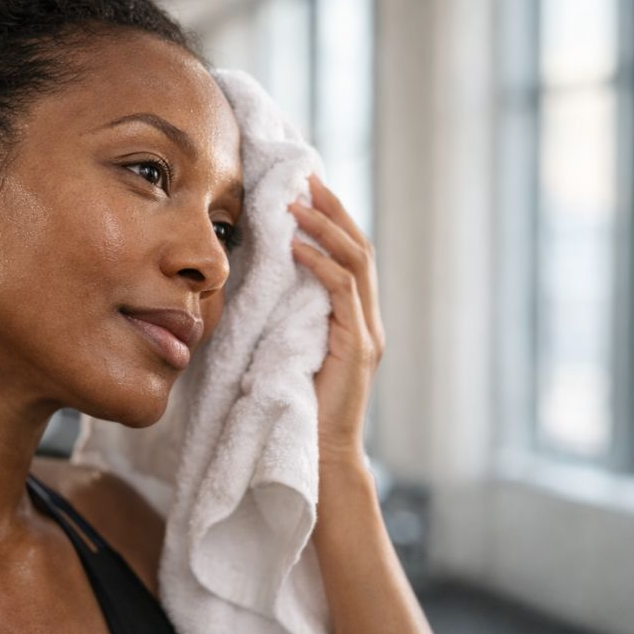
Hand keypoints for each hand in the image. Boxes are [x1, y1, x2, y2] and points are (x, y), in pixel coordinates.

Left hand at [289, 174, 385, 466]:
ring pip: (356, 263)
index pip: (350, 256)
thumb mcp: (293, 352)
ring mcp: (367, 333)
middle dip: (333, 209)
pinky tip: (297, 247)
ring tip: (298, 203)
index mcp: (356, 319)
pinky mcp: (357, 348)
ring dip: (326, 228)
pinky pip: (343, 294)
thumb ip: (293, 321)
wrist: (322, 455)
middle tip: (307, 177)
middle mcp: (368, 320)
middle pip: (359, 248)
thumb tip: (264, 287)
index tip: (307, 188)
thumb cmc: (302, 409)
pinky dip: (321, 265)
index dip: (332, 219)